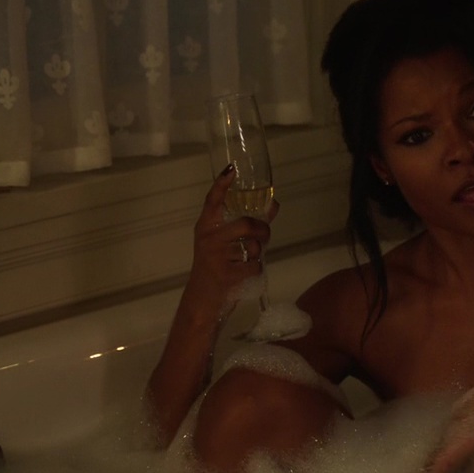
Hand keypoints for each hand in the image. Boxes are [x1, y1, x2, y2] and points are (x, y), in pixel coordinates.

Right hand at [183, 164, 279, 317]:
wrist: (201, 302)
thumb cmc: (214, 269)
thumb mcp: (224, 245)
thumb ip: (246, 226)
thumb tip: (272, 205)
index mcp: (205, 228)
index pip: (212, 201)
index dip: (222, 185)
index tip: (232, 170)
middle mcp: (208, 239)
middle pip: (244, 224)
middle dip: (262, 229)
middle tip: (264, 234)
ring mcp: (216, 258)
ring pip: (252, 246)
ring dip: (259, 252)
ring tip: (251, 256)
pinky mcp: (226, 275)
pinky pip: (254, 266)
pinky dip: (256, 269)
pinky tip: (247, 272)